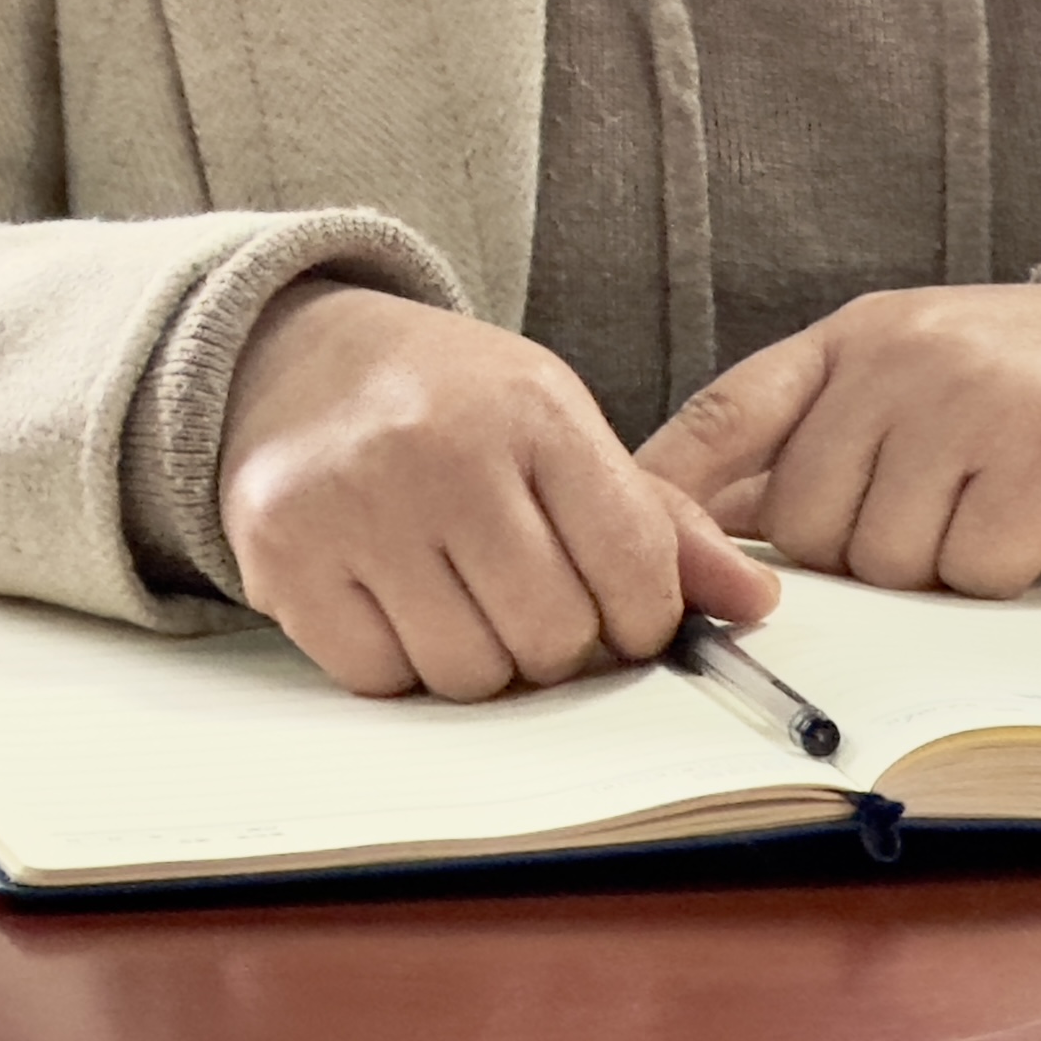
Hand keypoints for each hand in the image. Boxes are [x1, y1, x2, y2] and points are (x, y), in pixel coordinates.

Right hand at [217, 280, 777, 699]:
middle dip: (560, 642)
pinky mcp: (285, 558)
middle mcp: (442, 453)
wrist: (302, 361)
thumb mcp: (560, 425)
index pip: (634, 565)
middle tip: (533, 599)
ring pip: (468, 674)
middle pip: (552, 637)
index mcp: (534, 410)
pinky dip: (401, 664)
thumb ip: (658, 520)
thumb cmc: (452, 403)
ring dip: (482, 659)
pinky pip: (381, 680)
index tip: (628, 614)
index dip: (646, 617)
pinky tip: (397, 600)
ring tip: (463, 594)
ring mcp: (356, 507)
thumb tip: (754, 601)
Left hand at [633, 268, 1040, 597]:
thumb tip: (694, 521)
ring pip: (890, 561)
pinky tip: (1040, 519)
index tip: (638, 555)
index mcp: (854, 337)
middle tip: (931, 518)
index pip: (728, 414)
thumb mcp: (909, 378)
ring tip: (988, 509)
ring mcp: (974, 395)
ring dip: (938, 569)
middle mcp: (902, 354)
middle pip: (809, 525)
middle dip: (857, 555)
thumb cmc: (1028, 380)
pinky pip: (977, 569)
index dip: (668, 492)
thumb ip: (814, 437)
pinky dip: (1005, 570)